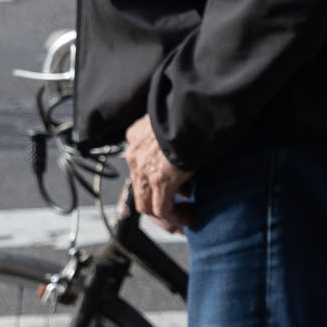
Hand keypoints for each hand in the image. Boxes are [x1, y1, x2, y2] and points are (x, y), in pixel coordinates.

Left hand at [122, 115, 188, 231]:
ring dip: (165, 215)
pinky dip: (175, 217)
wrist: (191, 107)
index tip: (172, 188)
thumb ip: (172, 133)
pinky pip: (162, 209)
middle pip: (139, 190)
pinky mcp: (160, 180)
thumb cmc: (188, 110)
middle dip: (158, 204)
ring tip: (185, 217)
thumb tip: (188, 141)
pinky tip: (188, 219)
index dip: (154, 182)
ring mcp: (144, 169)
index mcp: (136, 137)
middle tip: (177, 212)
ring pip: (146, 204)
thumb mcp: (174, 120)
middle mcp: (135, 155)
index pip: (139, 168)